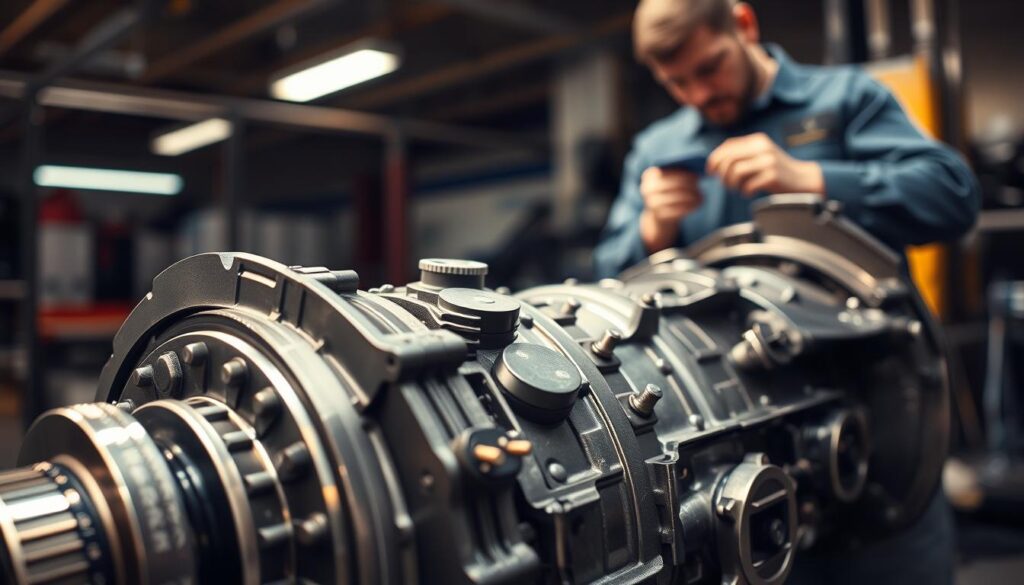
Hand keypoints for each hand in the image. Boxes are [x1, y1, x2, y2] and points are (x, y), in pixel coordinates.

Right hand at [638, 166, 702, 252]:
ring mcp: (651, 203)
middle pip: (673, 185)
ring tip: (701, 195)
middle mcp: (647, 189)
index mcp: (649, 175)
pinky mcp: (659, 216)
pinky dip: (690, 207)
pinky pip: (677, 211)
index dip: (684, 174)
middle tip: (699, 186)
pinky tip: (697, 204)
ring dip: (692, 196)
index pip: (668, 172)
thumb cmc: (667, 191)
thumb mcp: (667, 180)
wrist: (657, 214)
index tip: (697, 177)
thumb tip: (697, 169)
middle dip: (689, 185)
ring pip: (676, 198)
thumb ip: (677, 172)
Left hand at [706, 133, 824, 196]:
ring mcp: (768, 161)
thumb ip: (741, 154)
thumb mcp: (760, 155)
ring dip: (731, 184)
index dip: (714, 158)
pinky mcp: (773, 176)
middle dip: (722, 174)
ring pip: (735, 172)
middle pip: (728, 159)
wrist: (803, 179)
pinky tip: (749, 192)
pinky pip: (747, 185)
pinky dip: (744, 191)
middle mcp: (762, 148)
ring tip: (738, 189)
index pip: (727, 146)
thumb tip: (714, 163)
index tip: (711, 171)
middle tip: (726, 184)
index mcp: (757, 140)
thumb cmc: (776, 170)